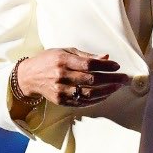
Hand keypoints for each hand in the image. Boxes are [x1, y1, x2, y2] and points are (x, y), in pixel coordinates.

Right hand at [15, 48, 129, 106]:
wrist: (28, 77)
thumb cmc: (48, 60)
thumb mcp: (65, 51)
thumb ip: (85, 55)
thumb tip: (106, 57)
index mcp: (63, 60)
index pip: (89, 64)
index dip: (105, 66)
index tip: (116, 66)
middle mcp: (62, 75)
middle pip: (92, 80)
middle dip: (111, 79)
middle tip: (124, 79)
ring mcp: (61, 90)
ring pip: (88, 93)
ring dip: (106, 91)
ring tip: (117, 88)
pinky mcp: (60, 100)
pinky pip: (82, 102)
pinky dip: (96, 99)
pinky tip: (105, 95)